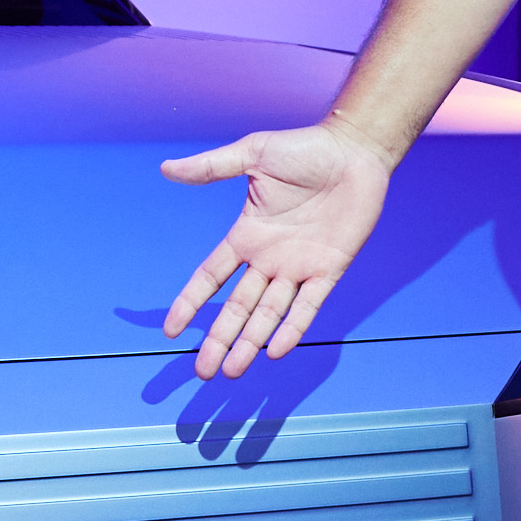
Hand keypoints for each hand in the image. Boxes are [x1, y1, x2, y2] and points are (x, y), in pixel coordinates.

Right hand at [159, 123, 395, 377]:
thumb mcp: (253, 154)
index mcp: (247, 235)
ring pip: (268, 315)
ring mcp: (299, 266)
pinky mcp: (330, 268)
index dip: (190, 303)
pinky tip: (275, 351)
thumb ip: (211, 167)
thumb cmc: (305, 148)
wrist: (355, 150)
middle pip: (237, 309)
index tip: (171, 331)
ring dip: (250, 343)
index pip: (210, 278)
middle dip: (219, 340)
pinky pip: (308, 305)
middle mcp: (270, 258)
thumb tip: (166, 168)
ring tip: (232, 372)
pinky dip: (292, 328)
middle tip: (203, 372)